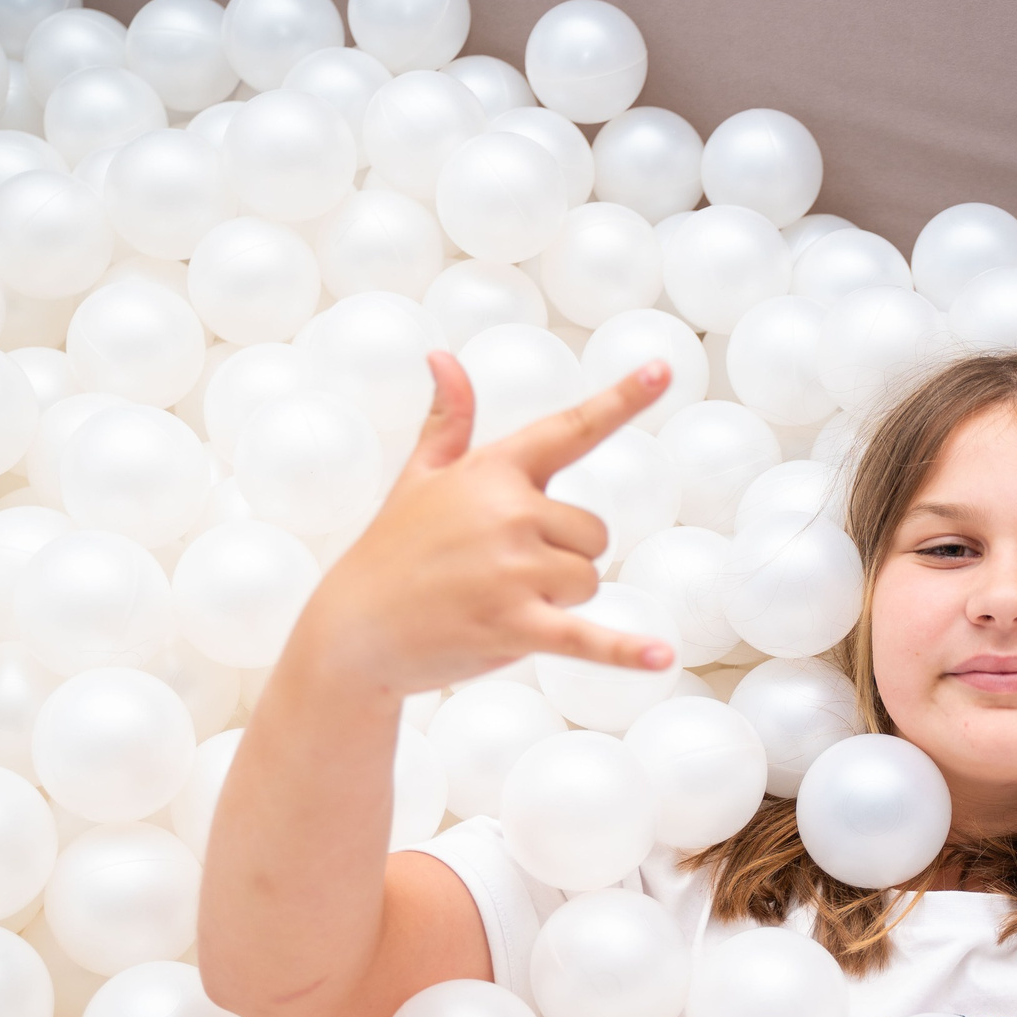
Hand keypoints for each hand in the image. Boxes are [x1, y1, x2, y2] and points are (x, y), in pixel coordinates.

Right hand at [293, 350, 677, 697]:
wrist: (354, 630)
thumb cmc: (394, 550)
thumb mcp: (418, 477)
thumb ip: (448, 421)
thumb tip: (443, 357)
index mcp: (494, 471)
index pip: (571, 429)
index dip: (622, 399)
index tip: (662, 369)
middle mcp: (509, 512)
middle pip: (594, 535)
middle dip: (563, 558)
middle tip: (501, 572)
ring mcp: (512, 570)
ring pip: (588, 582)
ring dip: (558, 600)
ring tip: (497, 602)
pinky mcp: (514, 625)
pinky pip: (587, 637)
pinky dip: (625, 652)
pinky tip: (661, 659)